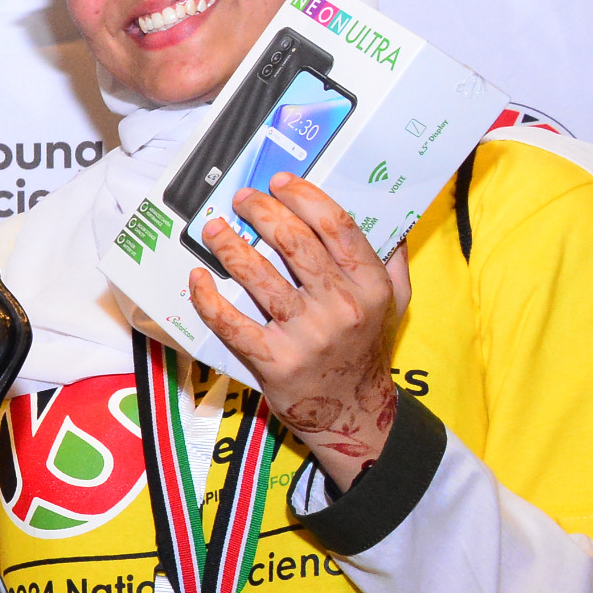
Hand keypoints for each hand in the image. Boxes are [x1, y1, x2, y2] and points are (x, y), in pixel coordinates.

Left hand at [187, 172, 412, 489]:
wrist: (353, 411)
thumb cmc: (366, 348)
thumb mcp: (395, 302)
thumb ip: (390, 258)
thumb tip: (387, 211)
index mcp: (370, 285)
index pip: (336, 226)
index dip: (305, 196)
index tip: (280, 181)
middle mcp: (341, 307)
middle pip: (294, 243)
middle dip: (261, 212)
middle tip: (240, 199)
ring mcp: (306, 335)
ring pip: (259, 276)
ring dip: (229, 247)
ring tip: (213, 229)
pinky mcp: (274, 361)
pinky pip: (232, 323)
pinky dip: (208, 299)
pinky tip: (197, 279)